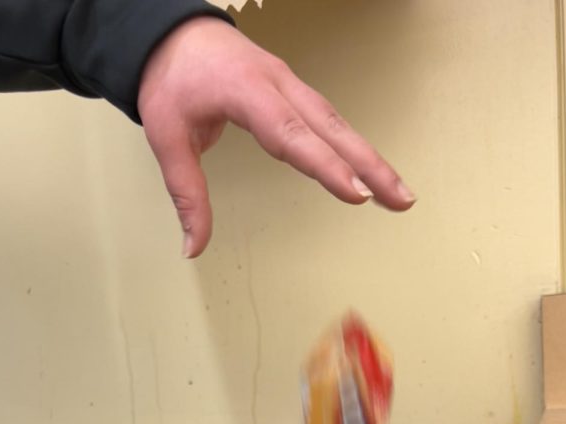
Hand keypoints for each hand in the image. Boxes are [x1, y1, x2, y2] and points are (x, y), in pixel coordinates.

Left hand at [137, 17, 414, 258]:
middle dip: (369, 165)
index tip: (355, 193)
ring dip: (370, 159)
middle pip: (331, 127)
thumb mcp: (166, 139)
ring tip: (397, 195)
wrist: (172, 36)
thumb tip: (193, 246)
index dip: (325, 165)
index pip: (291, 133)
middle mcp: (276, 84)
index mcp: (244, 91)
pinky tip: (370, 170)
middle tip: (399, 200)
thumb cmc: (172, 80)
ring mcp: (289, 84)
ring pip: (338, 122)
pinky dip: (354, 146)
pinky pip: (330, 119)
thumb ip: (186, 195)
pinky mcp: (293, 91)